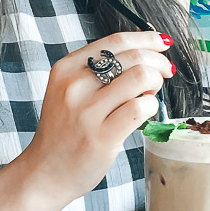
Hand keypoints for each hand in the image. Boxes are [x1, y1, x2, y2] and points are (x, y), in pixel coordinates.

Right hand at [17, 29, 174, 210]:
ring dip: (156, 83)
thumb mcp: (69, 91)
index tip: (162, 43)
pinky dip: (151, 106)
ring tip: (150, 94)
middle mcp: (74, 85)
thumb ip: (98, 71)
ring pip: (141, 77)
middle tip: (164, 73)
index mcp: (66, 68)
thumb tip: (144, 51)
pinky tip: (145, 113)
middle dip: (158, 62)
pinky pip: (141, 107)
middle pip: (133, 56)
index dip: (146, 39)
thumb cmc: (64, 131)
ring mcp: (87, 111)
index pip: (116, 40)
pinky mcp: (102, 136)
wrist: (44, 172)